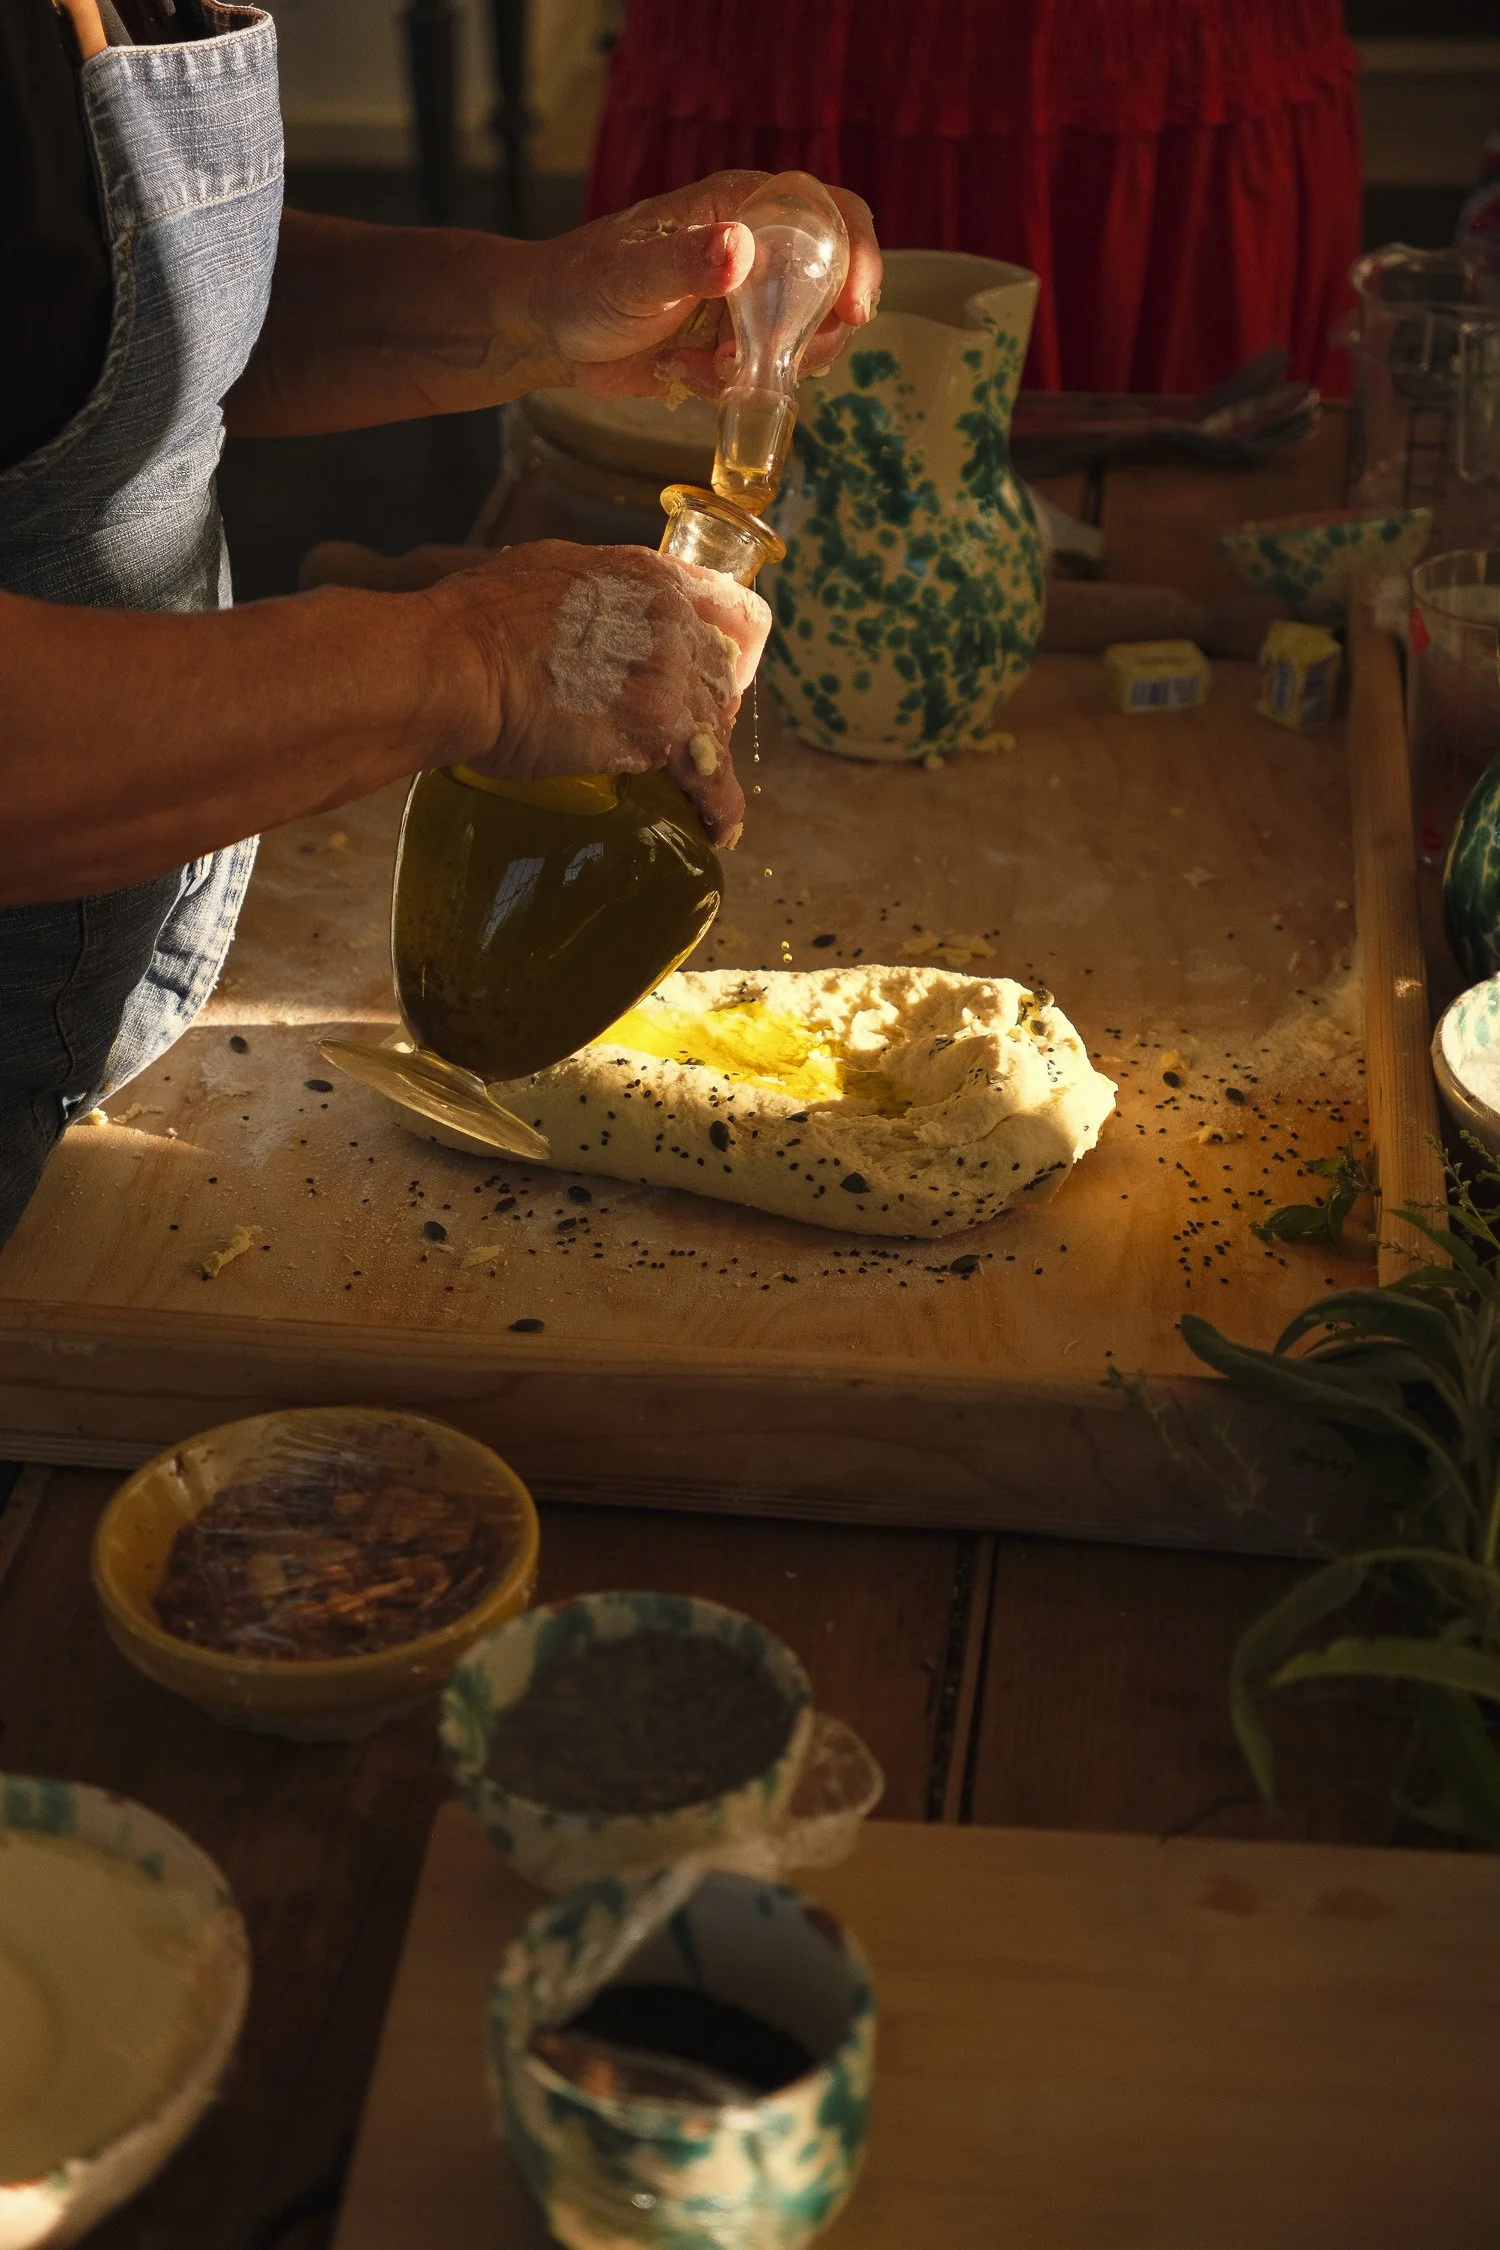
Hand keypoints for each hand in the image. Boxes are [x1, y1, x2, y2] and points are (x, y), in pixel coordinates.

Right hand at [427, 542, 768, 845]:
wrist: (453, 665)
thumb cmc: (474, 624)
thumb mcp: (543, 574)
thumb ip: (586, 594)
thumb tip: (586, 612)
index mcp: (645, 576)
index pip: (720, 615)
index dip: (716, 653)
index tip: (705, 679)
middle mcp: (669, 617)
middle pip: (719, 675)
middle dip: (708, 711)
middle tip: (684, 743)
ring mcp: (668, 673)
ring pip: (715, 726)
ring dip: (706, 760)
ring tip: (696, 793)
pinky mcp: (657, 730)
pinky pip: (709, 775)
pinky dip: (717, 805)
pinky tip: (715, 828)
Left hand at [530, 171, 881, 401]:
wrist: (554, 330)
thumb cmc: (585, 283)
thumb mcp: (633, 274)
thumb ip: (684, 262)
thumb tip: (738, 247)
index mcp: (743, 207)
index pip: (830, 212)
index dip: (858, 254)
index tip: (853, 308)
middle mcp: (759, 250)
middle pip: (833, 287)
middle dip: (816, 335)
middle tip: (780, 361)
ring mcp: (750, 302)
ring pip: (804, 340)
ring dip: (768, 368)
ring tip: (707, 369)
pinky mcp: (735, 347)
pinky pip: (765, 375)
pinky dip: (733, 390)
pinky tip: (683, 377)